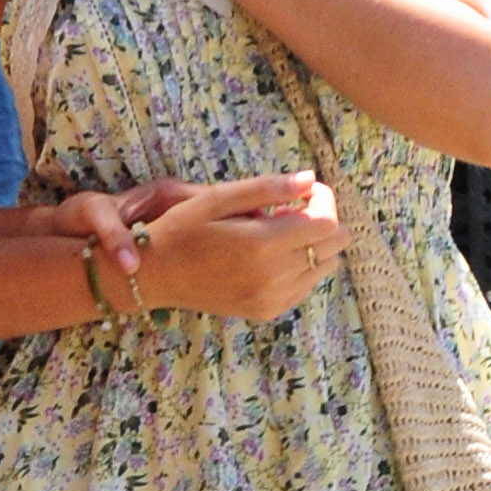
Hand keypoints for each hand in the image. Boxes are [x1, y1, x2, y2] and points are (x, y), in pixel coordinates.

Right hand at [125, 170, 346, 322]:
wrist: (156, 277)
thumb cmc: (181, 230)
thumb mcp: (218, 198)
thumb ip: (267, 188)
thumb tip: (309, 178)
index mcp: (261, 244)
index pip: (326, 223)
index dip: (324, 200)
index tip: (306, 191)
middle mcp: (273, 277)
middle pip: (334, 246)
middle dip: (322, 220)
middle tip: (290, 209)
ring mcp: (272, 299)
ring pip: (326, 266)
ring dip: (313, 244)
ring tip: (279, 233)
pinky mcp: (268, 311)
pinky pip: (306, 285)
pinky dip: (302, 266)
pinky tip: (273, 255)